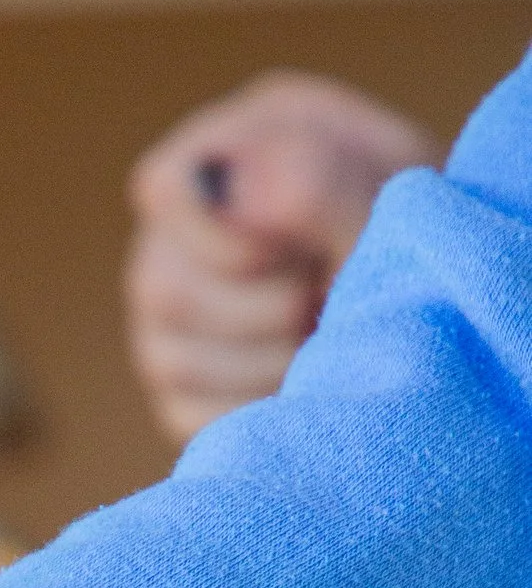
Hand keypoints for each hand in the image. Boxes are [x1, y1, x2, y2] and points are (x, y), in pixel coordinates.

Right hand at [125, 72, 431, 445]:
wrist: (424, 292)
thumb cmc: (399, 217)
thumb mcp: (383, 178)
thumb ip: (323, 180)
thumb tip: (251, 200)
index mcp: (209, 167)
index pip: (163, 191)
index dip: (230, 231)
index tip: (302, 249)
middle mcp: (167, 251)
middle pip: (167, 291)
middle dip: (274, 304)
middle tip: (335, 293)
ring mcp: (162, 332)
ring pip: (179, 364)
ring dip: (278, 359)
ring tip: (329, 332)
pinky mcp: (180, 403)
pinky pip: (199, 420)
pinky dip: (268, 408)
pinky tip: (308, 377)